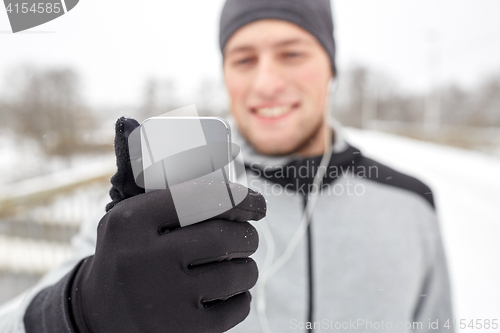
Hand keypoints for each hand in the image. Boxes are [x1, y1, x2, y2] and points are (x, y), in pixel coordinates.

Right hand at [68, 117, 265, 332]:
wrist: (96, 316)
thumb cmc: (125, 255)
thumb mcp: (124, 217)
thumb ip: (159, 189)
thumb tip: (214, 157)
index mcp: (131, 221)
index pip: (202, 197)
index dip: (241, 197)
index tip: (257, 203)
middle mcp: (145, 258)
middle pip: (226, 236)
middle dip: (249, 233)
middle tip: (249, 235)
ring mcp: (164, 299)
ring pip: (238, 272)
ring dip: (249, 265)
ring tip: (240, 264)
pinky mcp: (182, 331)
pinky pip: (237, 308)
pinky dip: (242, 297)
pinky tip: (232, 292)